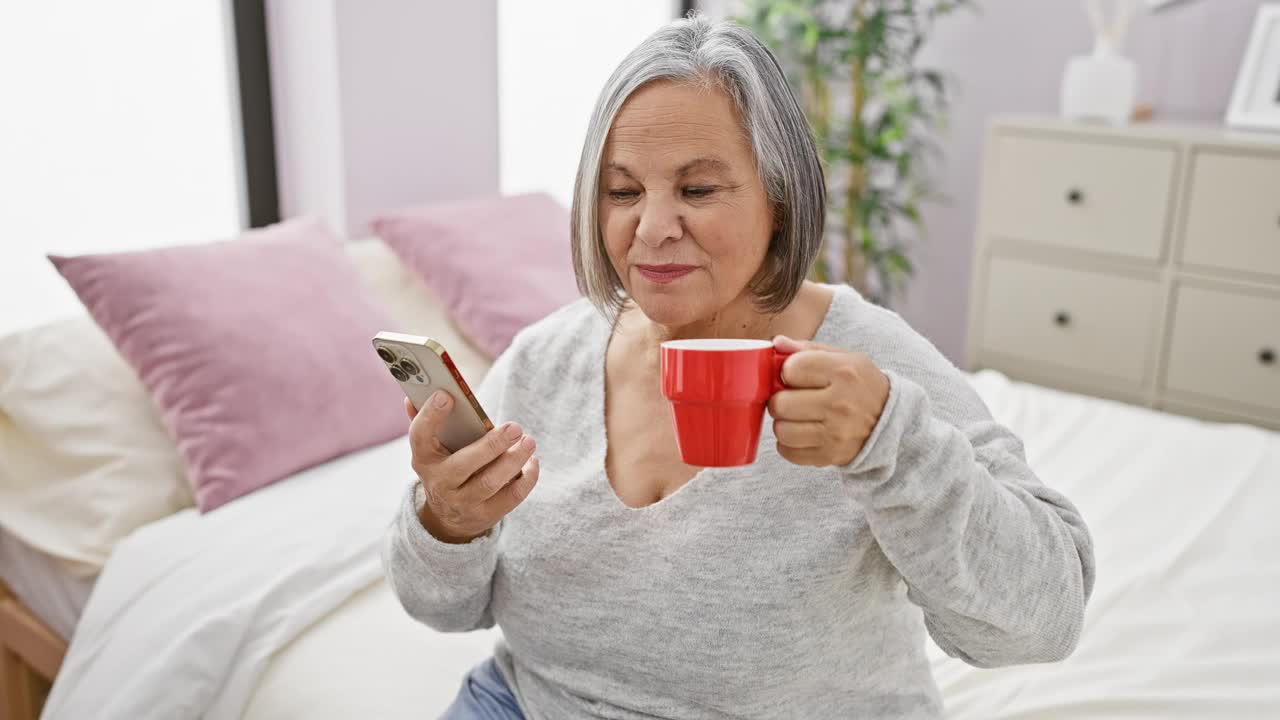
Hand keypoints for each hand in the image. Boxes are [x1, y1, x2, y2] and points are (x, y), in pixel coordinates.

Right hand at [405, 391, 538, 543]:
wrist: (449, 517)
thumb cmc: (445, 468)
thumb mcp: (431, 450)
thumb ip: (425, 421)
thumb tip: (412, 396)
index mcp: (424, 459)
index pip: (420, 436)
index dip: (431, 415)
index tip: (447, 395)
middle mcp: (440, 482)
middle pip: (465, 463)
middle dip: (492, 444)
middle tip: (515, 427)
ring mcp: (462, 502)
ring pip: (490, 481)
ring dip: (514, 460)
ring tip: (528, 441)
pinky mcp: (485, 515)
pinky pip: (511, 497)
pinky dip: (526, 478)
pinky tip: (532, 461)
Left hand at [767, 335, 890, 466]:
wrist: (890, 421)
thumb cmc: (860, 385)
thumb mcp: (844, 358)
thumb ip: (808, 349)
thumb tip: (777, 343)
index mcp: (844, 373)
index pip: (791, 369)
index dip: (788, 371)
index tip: (798, 375)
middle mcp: (840, 404)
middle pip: (780, 404)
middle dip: (781, 400)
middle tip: (792, 399)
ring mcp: (835, 434)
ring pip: (781, 430)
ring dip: (784, 423)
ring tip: (797, 417)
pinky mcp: (829, 455)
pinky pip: (788, 452)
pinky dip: (789, 444)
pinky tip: (803, 433)